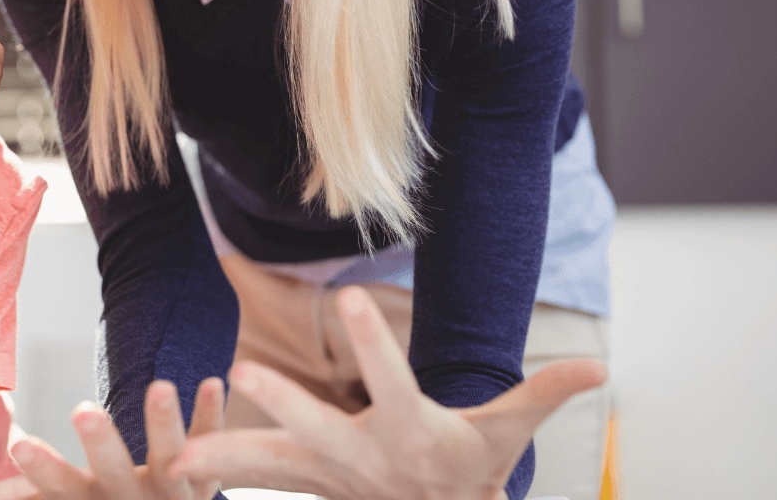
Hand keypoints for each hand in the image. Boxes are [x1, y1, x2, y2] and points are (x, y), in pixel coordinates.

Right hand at [9, 378, 225, 499]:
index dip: (43, 470)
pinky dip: (212, 415)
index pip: (61, 489)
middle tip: (84, 411)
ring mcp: (173, 491)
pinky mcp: (208, 476)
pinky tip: (214, 380)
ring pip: (172, 460)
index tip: (21, 445)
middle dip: (101, 446)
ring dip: (164, 423)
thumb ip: (1, 496)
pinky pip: (215, 444)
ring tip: (159, 385)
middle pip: (116, 476)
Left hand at [170, 287, 607, 499]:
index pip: (392, 381)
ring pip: (270, 466)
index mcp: (410, 434)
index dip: (374, 342)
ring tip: (180, 453)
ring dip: (227, 455)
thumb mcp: (506, 436)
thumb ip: (544, 395)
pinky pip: (255, 476)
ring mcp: (328, 477)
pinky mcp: (304, 484)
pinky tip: (175, 463)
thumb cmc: (471, 474)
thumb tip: (601, 370)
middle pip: (317, 428)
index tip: (355, 296)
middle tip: (241, 367)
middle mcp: (361, 459)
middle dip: (281, 400)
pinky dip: (219, 469)